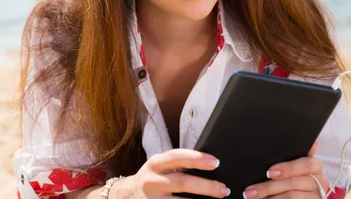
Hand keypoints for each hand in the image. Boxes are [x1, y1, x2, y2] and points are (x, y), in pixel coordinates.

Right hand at [111, 148, 230, 198]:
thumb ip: (178, 166)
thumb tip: (209, 167)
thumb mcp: (159, 168)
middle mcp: (151, 181)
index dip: (196, 158)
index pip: (176, 157)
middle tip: (224, 189)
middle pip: (182, 182)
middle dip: (206, 186)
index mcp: (155, 164)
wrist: (126, 197)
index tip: (215, 162)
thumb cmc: (152, 180)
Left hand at [243, 143, 329, 198]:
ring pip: (292, 196)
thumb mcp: (293, 161)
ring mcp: (317, 195)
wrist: (303, 193)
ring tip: (253, 197)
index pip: (306, 164)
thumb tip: (306, 144)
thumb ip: (290, 154)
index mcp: (314, 165)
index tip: (270, 172)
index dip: (287, 168)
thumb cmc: (294, 173)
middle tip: (251, 191)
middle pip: (293, 183)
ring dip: (269, 197)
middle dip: (269, 186)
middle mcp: (319, 180)